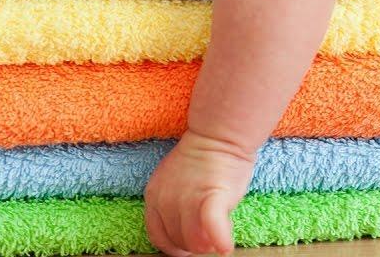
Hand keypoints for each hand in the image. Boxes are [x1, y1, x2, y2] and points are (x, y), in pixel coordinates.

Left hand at [144, 128, 255, 255]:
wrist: (219, 134)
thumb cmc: (202, 158)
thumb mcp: (173, 182)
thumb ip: (173, 207)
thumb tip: (185, 234)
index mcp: (153, 197)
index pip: (159, 237)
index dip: (175, 246)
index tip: (188, 245)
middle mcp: (165, 201)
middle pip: (178, 242)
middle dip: (195, 243)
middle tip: (209, 232)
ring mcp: (186, 200)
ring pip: (195, 242)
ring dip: (209, 243)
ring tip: (220, 229)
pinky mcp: (211, 198)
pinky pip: (212, 228)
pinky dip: (220, 240)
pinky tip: (225, 247)